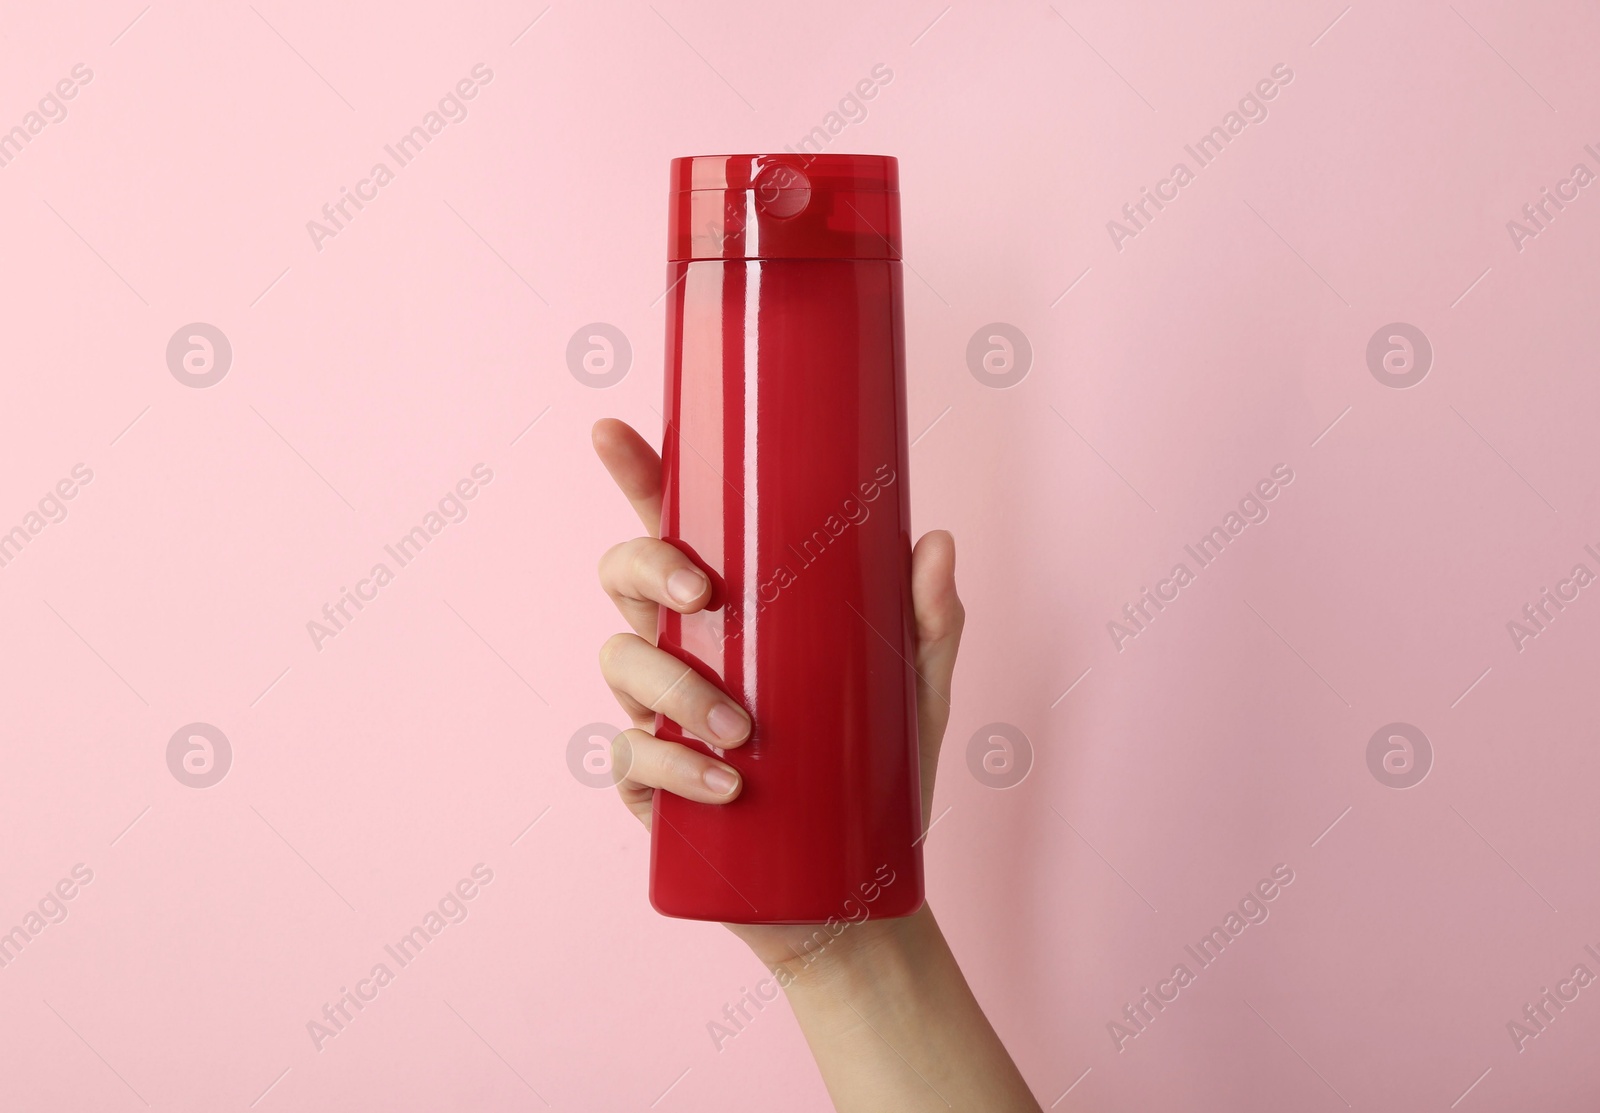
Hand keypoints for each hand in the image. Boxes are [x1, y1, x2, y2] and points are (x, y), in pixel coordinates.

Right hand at [592, 418, 964, 970]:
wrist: (857, 893)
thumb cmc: (879, 775)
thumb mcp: (917, 693)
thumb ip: (928, 622)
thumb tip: (938, 544)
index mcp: (736, 608)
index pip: (676, 527)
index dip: (637, 474)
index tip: (613, 429)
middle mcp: (685, 648)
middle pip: (625, 577)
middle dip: (648, 568)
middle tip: (705, 596)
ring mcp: (658, 716)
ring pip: (621, 664)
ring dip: (672, 687)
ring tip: (740, 729)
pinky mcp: (650, 787)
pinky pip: (630, 760)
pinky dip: (671, 770)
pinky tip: (725, 786)